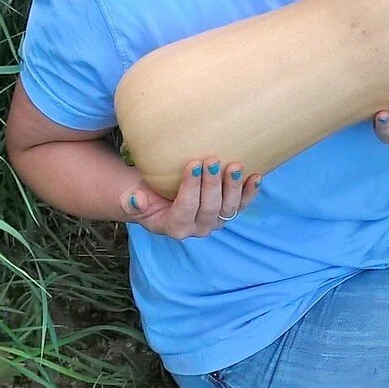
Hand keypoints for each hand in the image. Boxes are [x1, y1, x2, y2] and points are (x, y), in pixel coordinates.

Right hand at [120, 159, 262, 237]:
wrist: (158, 199)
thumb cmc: (144, 195)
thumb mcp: (131, 199)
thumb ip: (133, 202)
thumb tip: (137, 199)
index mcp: (174, 227)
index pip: (185, 208)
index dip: (191, 187)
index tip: (193, 163)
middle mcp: (197, 228)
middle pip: (209, 208)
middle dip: (213, 184)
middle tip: (213, 159)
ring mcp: (214, 221)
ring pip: (229, 208)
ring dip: (234, 188)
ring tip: (235, 166)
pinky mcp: (226, 212)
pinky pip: (242, 205)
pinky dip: (251, 192)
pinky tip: (257, 176)